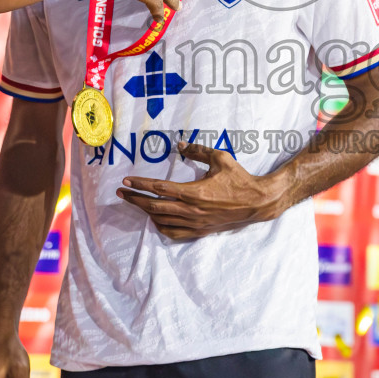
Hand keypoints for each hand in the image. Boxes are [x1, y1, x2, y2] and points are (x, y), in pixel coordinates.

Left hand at [117, 143, 289, 240]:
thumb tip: (180, 145)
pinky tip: (155, 219)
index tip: (127, 180)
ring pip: (162, 220)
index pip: (160, 188)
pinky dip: (160, 226)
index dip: (141, 184)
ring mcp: (195, 222)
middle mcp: (192, 210)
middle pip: (155, 206)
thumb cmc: (239, 178)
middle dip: (135, 199)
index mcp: (194, 192)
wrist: (256, 202)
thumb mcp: (220, 158)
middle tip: (122, 192)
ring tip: (135, 202)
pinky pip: (174, 232)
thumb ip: (198, 151)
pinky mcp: (200, 230)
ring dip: (145, 212)